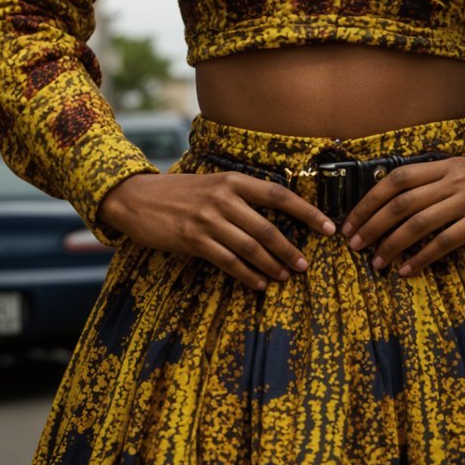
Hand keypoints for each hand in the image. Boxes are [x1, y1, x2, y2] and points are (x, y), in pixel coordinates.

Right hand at [97, 171, 338, 291]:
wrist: (136, 198)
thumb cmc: (179, 193)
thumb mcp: (211, 185)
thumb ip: (238, 198)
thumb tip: (270, 221)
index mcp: (233, 181)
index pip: (279, 195)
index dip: (307, 212)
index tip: (328, 227)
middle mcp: (223, 198)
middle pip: (267, 227)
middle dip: (289, 249)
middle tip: (304, 265)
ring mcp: (207, 219)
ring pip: (250, 247)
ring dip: (271, 265)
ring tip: (285, 277)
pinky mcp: (193, 240)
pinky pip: (227, 261)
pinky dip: (246, 274)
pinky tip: (259, 283)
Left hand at [339, 154, 464, 276]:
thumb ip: (443, 173)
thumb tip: (406, 183)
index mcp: (446, 163)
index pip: (396, 178)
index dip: (370, 199)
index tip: (352, 219)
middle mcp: (454, 178)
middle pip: (401, 201)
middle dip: (372, 224)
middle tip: (354, 244)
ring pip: (418, 223)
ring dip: (391, 245)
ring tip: (375, 262)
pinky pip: (443, 243)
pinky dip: (421, 258)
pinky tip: (406, 270)